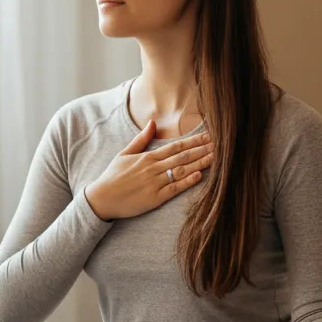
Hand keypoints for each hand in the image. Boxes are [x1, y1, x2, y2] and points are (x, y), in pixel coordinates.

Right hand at [84, 120, 213, 220]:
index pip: (175, 146)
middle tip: (220, 144)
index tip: (208, 136)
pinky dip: (187, 181)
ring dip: (199, 163)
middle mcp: (153, 168)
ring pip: (181, 170)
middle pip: (183, 156)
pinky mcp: (154, 198)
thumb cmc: (112, 176)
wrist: (101, 198)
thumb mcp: (124, 154)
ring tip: (216, 158)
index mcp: (147, 157)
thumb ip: (141, 139)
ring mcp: (154, 183)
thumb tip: (153, 123)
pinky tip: (199, 175)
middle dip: (202, 149)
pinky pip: (174, 188)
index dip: (193, 141)